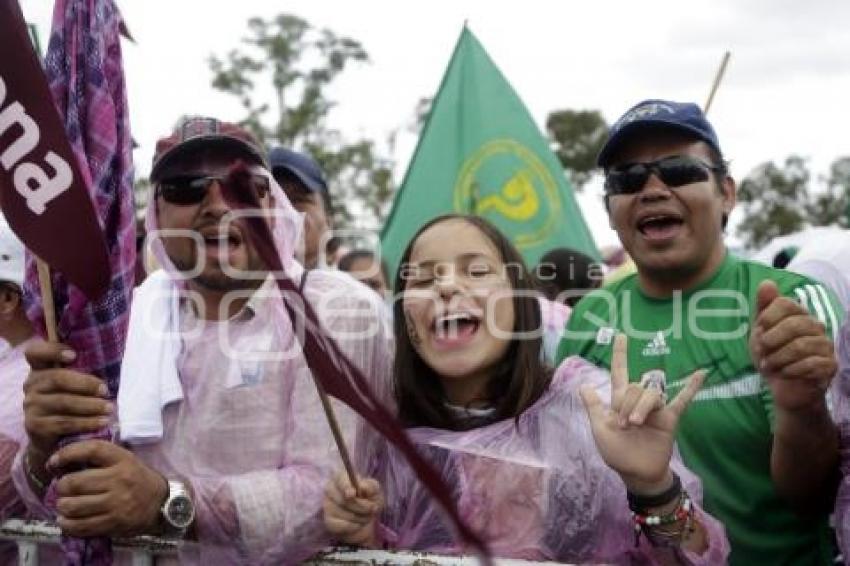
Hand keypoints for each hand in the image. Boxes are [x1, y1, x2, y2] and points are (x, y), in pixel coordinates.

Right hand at [23, 341, 111, 458]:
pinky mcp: (34, 425)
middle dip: (86, 384)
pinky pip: (64, 422)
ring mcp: (30, 405)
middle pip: (57, 378)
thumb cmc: (72, 403)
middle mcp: (31, 385)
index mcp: (40, 369)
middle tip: (106, 391)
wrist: (54, 439)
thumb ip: (83, 370)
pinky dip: (86, 422)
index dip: (52, 350)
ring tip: (109, 408)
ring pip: (63, 402)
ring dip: (91, 405)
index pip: (35, 352)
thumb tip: (108, 357)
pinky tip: (101, 422)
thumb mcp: (75, 384)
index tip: (74, 355)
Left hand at [49, 440, 167, 536]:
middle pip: (75, 482)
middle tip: (62, 488)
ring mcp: (116, 503)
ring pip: (73, 506)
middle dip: (61, 486)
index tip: (53, 462)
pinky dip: (67, 524)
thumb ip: (100, 457)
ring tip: (64, 505)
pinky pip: (80, 526)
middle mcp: (119, 479)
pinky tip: (66, 520)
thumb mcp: (125, 460)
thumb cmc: (137, 478)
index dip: (67, 453)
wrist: (161, 503)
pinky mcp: (113, 523)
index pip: (91, 450)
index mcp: (122, 460)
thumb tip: (64, 459)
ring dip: (62, 506)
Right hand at [323, 471, 382, 546]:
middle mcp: (330, 489)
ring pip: (343, 513)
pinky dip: (354, 526)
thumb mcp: (375, 491)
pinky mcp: (328, 520)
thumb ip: (371, 487)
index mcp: (341, 477)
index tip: (352, 494)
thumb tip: (362, 487)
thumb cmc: (369, 500)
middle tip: (373, 509)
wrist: (365, 518)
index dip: (345, 486)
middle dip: (361, 506)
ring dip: (360, 517)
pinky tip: (359, 524)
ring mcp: (327, 505)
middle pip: (342, 499)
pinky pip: (342, 525)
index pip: (339, 478)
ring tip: (367, 517)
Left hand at [580, 334, 703, 493]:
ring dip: (641, 407)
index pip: (619, 373)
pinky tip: (701, 373)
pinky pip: (682, 400)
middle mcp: (638, 401)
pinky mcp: (669, 419)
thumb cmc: (616, 453)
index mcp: (619, 401)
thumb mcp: (600, 429)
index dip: (620, 355)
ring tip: (635, 425)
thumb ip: (594, 407)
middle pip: (635, 387)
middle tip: (623, 425)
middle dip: (626, 404)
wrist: (636, 473)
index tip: (620, 335)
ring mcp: (655, 409)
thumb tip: (583, 386)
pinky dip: (691, 387)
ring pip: (651, 394)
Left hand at [750, 280, 836, 412]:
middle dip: (771, 340)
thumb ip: (764, 307)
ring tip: (768, 365)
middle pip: (794, 324)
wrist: (783, 386)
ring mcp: (825, 346)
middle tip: (761, 351)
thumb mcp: (761, 331)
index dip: (769, 316)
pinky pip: (812, 364)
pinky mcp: (830, 366)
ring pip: (801, 346)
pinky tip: (782, 373)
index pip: (786, 304)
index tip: (758, 329)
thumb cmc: (772, 355)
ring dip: (778, 358)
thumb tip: (767, 283)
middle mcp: (816, 327)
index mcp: (799, 315)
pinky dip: (791, 370)